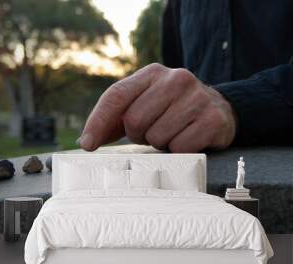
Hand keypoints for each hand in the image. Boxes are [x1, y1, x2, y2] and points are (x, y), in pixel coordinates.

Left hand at [77, 63, 236, 152]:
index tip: (88, 145)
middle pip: (134, 121)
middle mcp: (175, 79)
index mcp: (152, 74)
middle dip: (139, 134)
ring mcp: (196, 98)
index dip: (97, 122)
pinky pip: (180, 148)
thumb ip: (114, 121)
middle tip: (153, 130)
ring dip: (160, 143)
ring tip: (172, 132)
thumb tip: (85, 141)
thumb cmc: (171, 110)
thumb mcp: (143, 105)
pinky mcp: (213, 119)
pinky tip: (188, 138)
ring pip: (156, 136)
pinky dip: (179, 150)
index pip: (115, 96)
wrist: (218, 109)